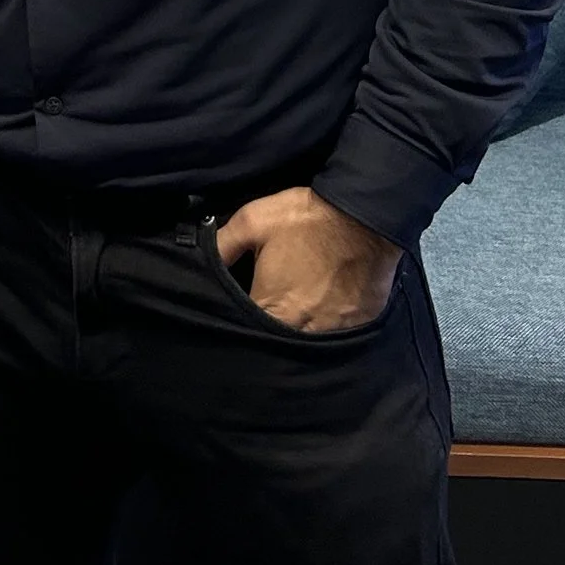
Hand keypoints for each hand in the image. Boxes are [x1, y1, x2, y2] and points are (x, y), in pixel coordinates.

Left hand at [215, 186, 400, 332]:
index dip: (241, 324)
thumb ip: (221, 244)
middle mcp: (300, 330)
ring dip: (299, 335)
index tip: (239, 316)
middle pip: (277, 344)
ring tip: (298, 316)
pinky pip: (336, 340)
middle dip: (268, 334)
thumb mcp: (253, 221)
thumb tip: (198, 256)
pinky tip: (325, 314)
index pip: (245, 332)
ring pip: (307, 347)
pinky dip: (329, 331)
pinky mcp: (358, 328)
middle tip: (271, 313)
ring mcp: (332, 333)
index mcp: (270, 308)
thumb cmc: (306, 218)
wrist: (365, 216)